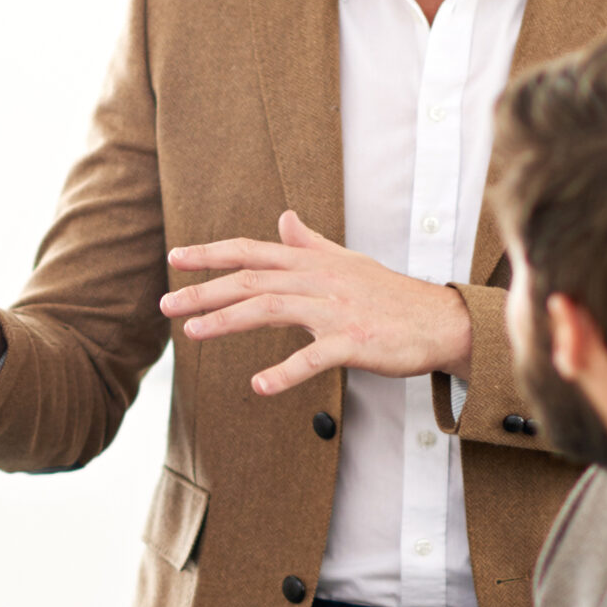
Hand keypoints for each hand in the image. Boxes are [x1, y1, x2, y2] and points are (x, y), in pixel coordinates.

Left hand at [164, 211, 471, 394]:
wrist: (440, 322)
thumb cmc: (391, 295)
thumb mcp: (348, 263)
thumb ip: (310, 244)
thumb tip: (284, 219)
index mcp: (313, 263)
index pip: (252, 252)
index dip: (211, 254)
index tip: (174, 258)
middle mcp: (319, 281)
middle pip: (251, 280)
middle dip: (204, 290)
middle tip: (165, 304)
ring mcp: (336, 311)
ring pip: (272, 310)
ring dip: (228, 321)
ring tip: (193, 334)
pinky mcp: (355, 343)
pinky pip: (315, 357)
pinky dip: (285, 372)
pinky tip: (258, 387)